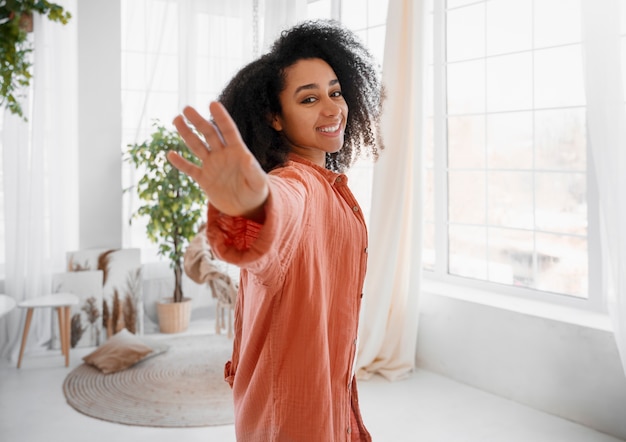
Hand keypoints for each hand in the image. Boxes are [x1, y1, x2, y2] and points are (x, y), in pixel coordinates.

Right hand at [167, 102, 268, 220]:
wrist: (247, 208)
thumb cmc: (257, 192)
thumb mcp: (258, 183)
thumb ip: (253, 171)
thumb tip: (247, 158)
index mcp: (238, 152)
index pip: (228, 131)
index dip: (221, 118)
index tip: (212, 103)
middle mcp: (223, 155)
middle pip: (209, 134)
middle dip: (198, 122)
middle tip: (186, 109)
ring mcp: (212, 166)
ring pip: (197, 146)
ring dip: (187, 134)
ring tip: (177, 120)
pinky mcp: (204, 179)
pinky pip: (190, 169)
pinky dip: (180, 163)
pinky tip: (171, 154)